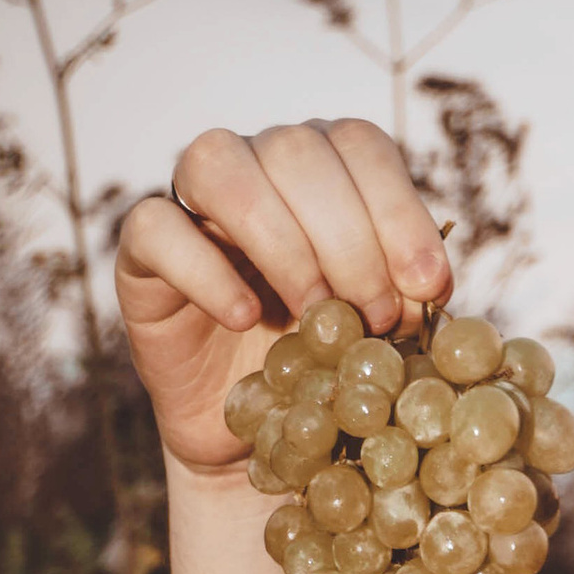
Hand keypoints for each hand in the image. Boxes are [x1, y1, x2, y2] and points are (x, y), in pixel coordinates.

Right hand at [115, 119, 452, 479]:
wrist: (259, 431)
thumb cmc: (327, 365)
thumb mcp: (380, 328)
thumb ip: (405, 293)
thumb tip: (431, 282)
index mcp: (323, 166)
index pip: (358, 143)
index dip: (397, 209)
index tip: (428, 287)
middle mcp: (256, 163)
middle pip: (296, 149)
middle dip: (349, 238)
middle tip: (376, 316)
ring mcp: (191, 202)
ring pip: (220, 165)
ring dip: (282, 242)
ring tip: (316, 317)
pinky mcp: (142, 252)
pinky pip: (155, 227)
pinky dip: (205, 270)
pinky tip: (245, 317)